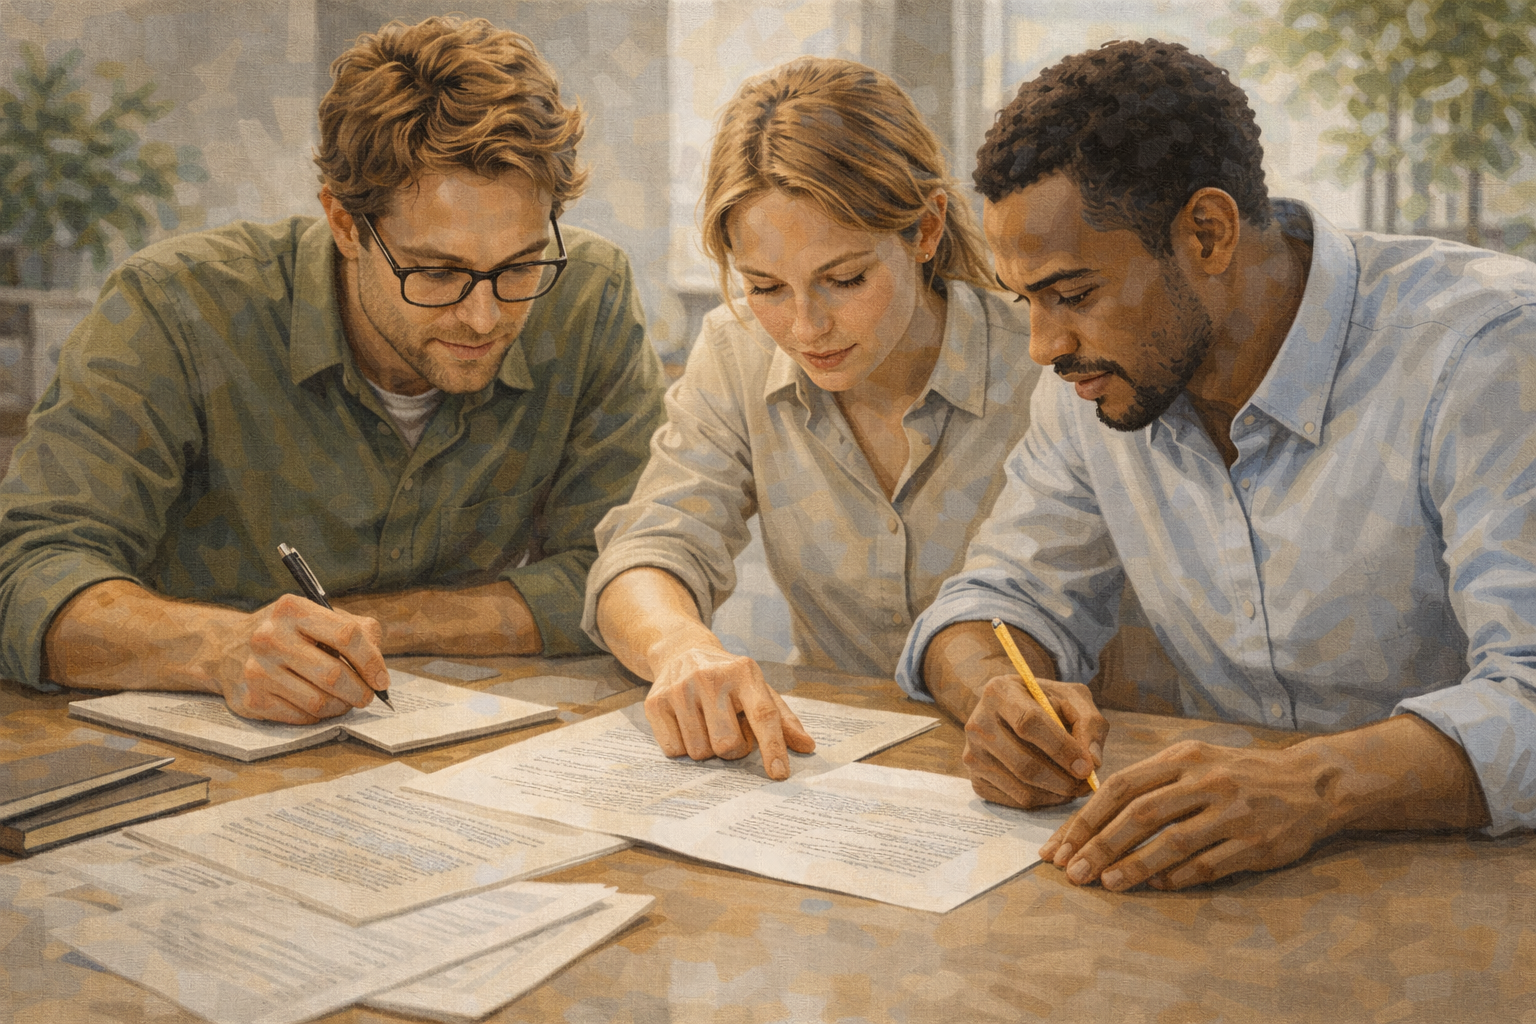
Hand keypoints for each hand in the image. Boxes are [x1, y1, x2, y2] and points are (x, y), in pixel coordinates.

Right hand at [218, 593, 389, 723]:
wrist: (226, 648)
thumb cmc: (289, 633)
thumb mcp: (318, 616)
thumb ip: (357, 631)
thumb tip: (380, 671)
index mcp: (292, 609)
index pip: (347, 636)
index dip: (372, 661)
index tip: (382, 680)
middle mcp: (270, 637)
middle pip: (333, 675)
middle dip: (360, 692)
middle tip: (367, 696)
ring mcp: (257, 670)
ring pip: (318, 702)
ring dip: (340, 707)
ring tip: (343, 700)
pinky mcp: (251, 699)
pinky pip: (300, 717)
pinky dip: (317, 716)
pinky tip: (315, 704)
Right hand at [645, 644, 814, 778]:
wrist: (681, 651)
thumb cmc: (728, 679)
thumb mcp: (758, 689)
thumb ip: (783, 719)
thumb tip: (808, 747)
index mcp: (744, 672)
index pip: (763, 714)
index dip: (773, 747)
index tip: (780, 773)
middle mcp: (710, 677)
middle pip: (728, 745)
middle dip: (733, 749)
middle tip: (730, 731)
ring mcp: (679, 689)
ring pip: (700, 752)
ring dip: (707, 749)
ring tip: (707, 725)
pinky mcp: (655, 703)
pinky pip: (674, 751)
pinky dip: (683, 748)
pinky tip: (686, 725)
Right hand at [962, 674, 1106, 807]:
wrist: (1008, 710)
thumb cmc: (1044, 701)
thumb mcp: (1071, 697)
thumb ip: (1089, 723)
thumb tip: (1092, 762)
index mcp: (999, 692)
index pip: (1028, 723)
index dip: (1061, 748)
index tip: (1086, 767)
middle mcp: (978, 723)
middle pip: (1024, 764)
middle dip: (1063, 780)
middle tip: (1086, 784)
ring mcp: (973, 754)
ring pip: (1022, 788)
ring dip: (1057, 794)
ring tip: (1075, 785)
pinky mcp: (976, 779)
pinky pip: (1015, 801)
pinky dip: (1043, 800)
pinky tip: (1055, 788)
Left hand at [1037, 740, 1333, 891]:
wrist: (1310, 783)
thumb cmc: (1236, 774)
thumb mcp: (1193, 762)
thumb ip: (1150, 784)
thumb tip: (1095, 823)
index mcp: (1182, 757)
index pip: (1120, 787)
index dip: (1086, 819)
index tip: (1059, 846)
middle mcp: (1205, 780)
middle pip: (1140, 814)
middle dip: (1099, 845)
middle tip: (1072, 871)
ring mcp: (1232, 812)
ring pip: (1172, 841)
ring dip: (1134, 866)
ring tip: (1105, 883)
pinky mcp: (1256, 843)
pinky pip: (1208, 864)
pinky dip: (1178, 877)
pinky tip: (1156, 887)